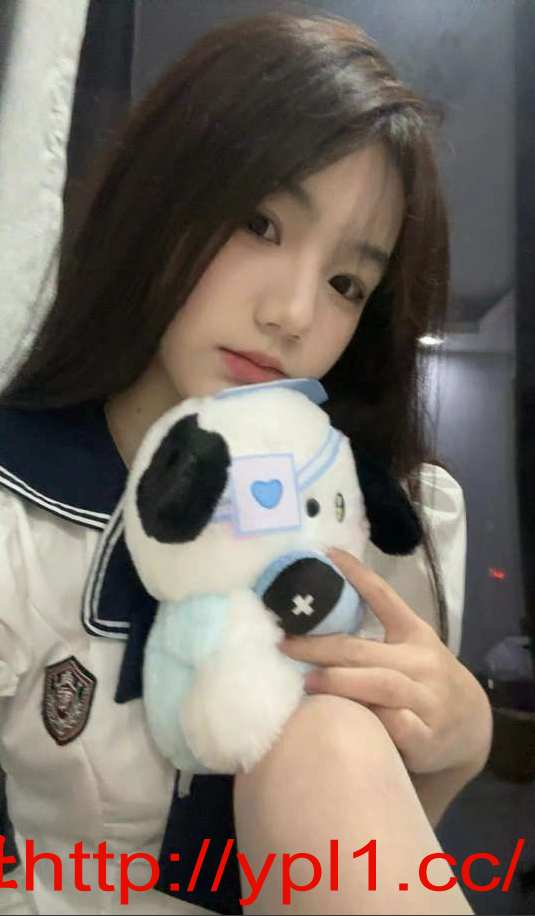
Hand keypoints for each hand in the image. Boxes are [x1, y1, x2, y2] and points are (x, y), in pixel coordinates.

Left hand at [279, 548, 492, 776]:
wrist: (472, 727)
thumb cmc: (425, 683)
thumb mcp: (409, 651)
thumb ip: (373, 642)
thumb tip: (314, 624)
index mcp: (414, 634)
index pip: (385, 597)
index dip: (357, 575)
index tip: (327, 554)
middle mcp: (421, 662)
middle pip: (363, 650)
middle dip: (320, 647)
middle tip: (284, 645)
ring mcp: (427, 699)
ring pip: (380, 684)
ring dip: (339, 682)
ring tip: (307, 683)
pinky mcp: (427, 736)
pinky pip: (396, 724)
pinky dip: (371, 719)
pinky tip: (344, 719)